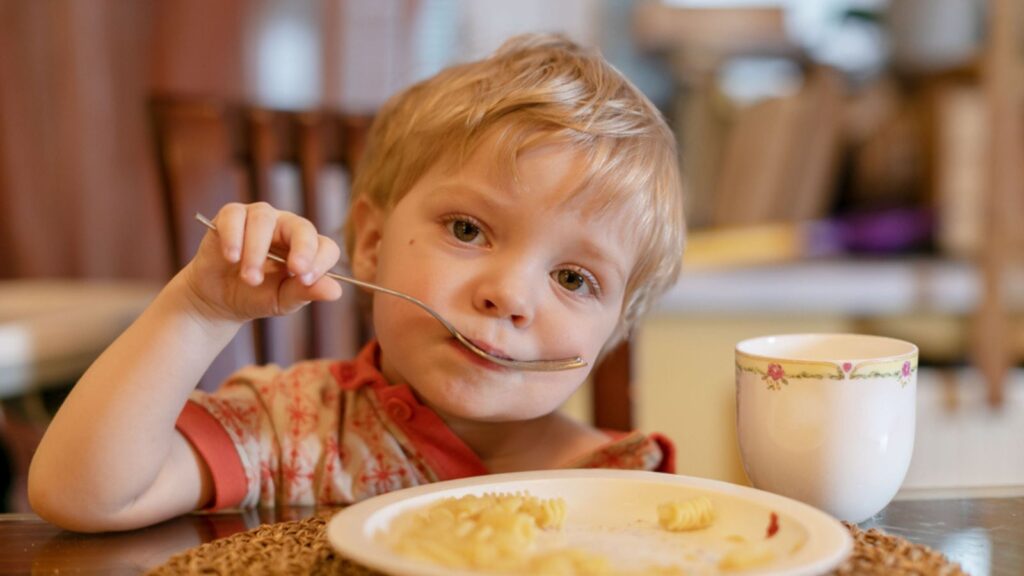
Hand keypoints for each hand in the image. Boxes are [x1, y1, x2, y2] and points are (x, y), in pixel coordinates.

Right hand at [182, 202, 342, 322]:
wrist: (219, 298)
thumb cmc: (257, 296)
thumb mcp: (283, 299)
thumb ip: (306, 292)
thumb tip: (336, 292)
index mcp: (306, 247)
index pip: (325, 246)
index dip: (321, 261)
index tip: (308, 279)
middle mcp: (286, 227)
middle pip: (301, 227)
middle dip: (301, 249)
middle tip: (296, 271)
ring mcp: (259, 217)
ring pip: (263, 220)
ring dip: (258, 251)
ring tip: (250, 278)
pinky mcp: (231, 216)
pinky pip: (234, 215)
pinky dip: (233, 236)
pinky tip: (231, 257)